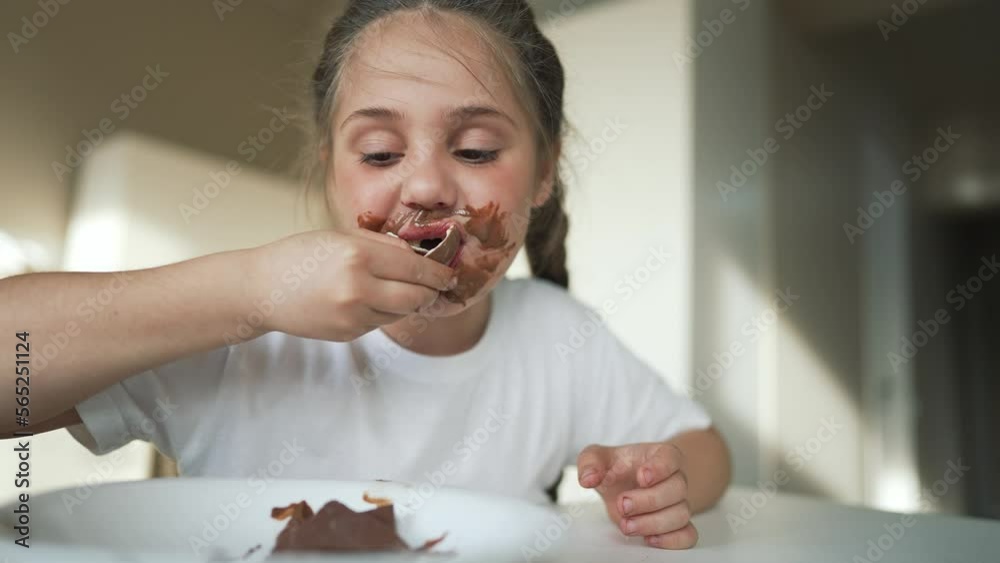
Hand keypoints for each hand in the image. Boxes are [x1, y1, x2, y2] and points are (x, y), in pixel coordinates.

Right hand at [249, 229, 454, 340]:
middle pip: (416, 297)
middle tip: (436, 287)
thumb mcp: (342, 236)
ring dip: (407, 302)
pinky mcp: (349, 333)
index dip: (437, 272)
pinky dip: (382, 311)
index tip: (448, 274)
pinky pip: (380, 322)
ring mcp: (353, 315)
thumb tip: (420, 256)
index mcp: (358, 256)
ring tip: (395, 288)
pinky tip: (366, 299)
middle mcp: (358, 288)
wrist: (263, 289)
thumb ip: (383, 245)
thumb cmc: (301, 255)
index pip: (415, 267)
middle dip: (431, 292)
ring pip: (401, 312)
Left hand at [577, 442, 696, 548]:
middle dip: (648, 500)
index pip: (671, 458)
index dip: (660, 468)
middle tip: (623, 504)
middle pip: (677, 489)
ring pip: (681, 514)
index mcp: (660, 456)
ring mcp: (678, 503)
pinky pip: (687, 535)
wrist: (624, 486)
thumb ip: (590, 462)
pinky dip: (672, 540)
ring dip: (653, 523)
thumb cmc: (616, 469)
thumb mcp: (598, 458)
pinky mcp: (677, 525)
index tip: (642, 477)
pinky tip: (649, 539)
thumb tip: (588, 478)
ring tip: (626, 525)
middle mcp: (674, 479)